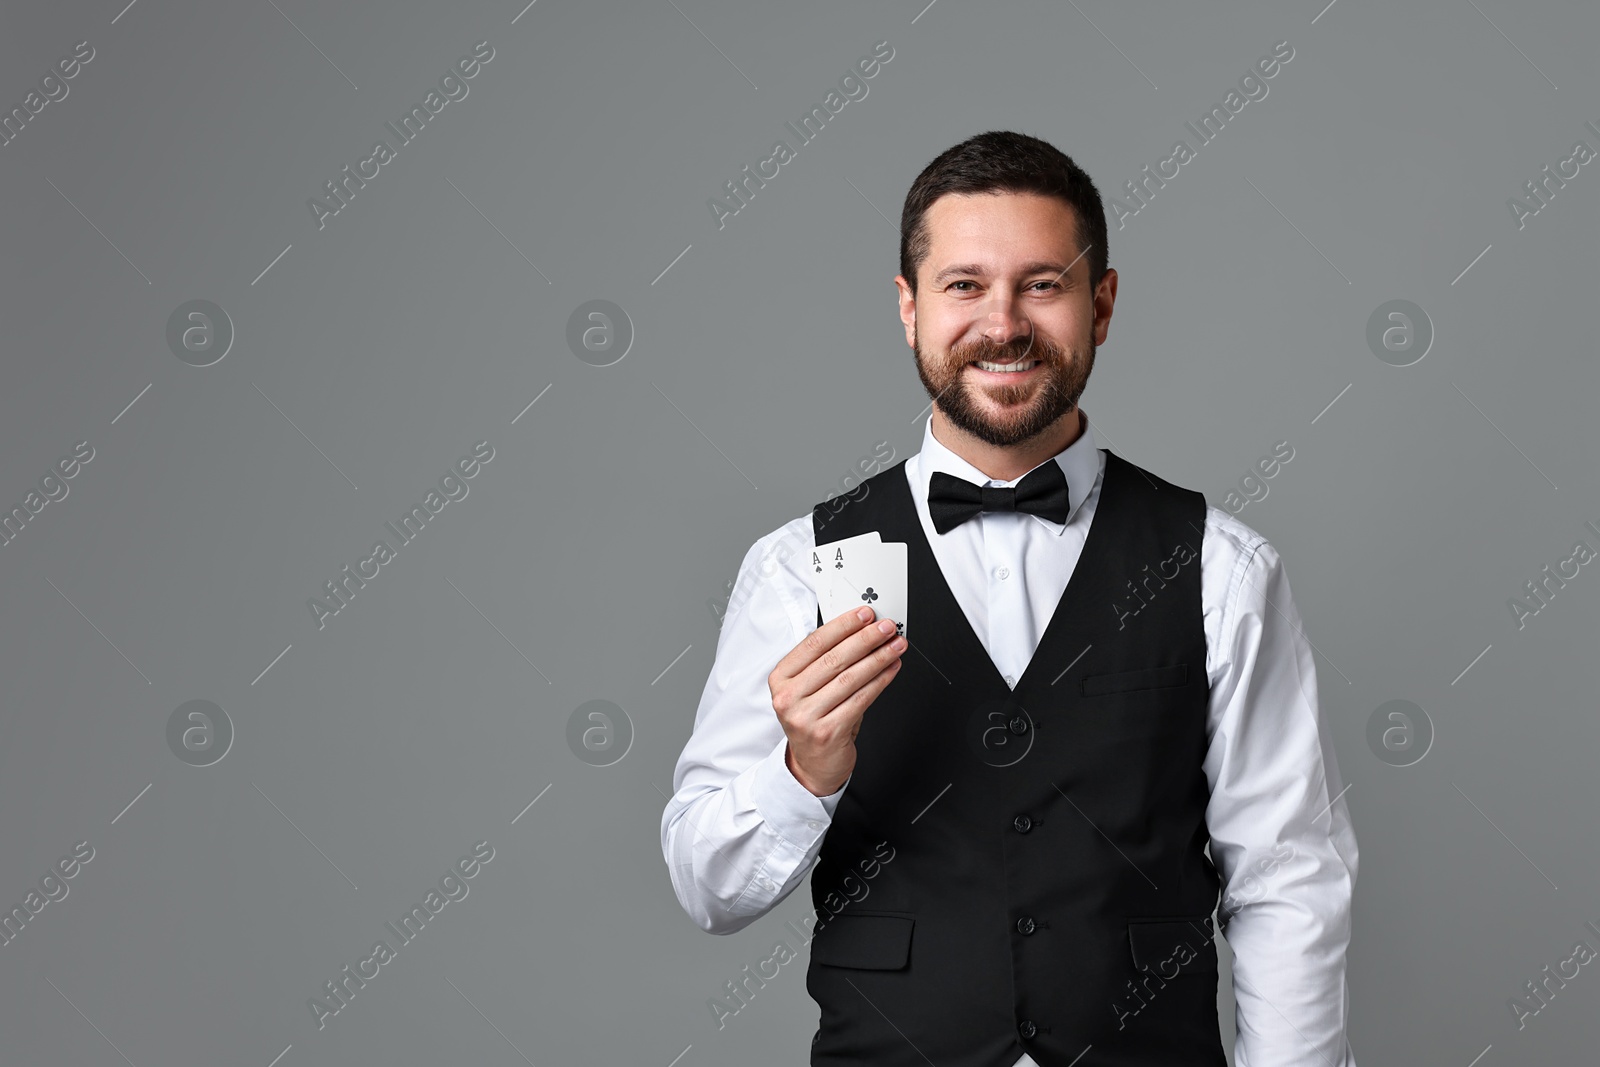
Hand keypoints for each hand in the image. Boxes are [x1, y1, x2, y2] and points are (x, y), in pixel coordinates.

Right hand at [769, 605, 906, 796]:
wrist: (812, 765)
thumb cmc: (814, 720)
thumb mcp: (809, 688)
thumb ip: (826, 661)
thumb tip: (861, 630)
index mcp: (781, 678)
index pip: (814, 643)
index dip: (843, 625)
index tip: (864, 614)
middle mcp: (789, 697)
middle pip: (834, 658)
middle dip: (866, 638)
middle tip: (887, 627)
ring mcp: (806, 716)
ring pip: (850, 678)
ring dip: (878, 657)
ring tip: (895, 646)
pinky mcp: (827, 732)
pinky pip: (860, 699)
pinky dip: (880, 681)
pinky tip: (891, 669)